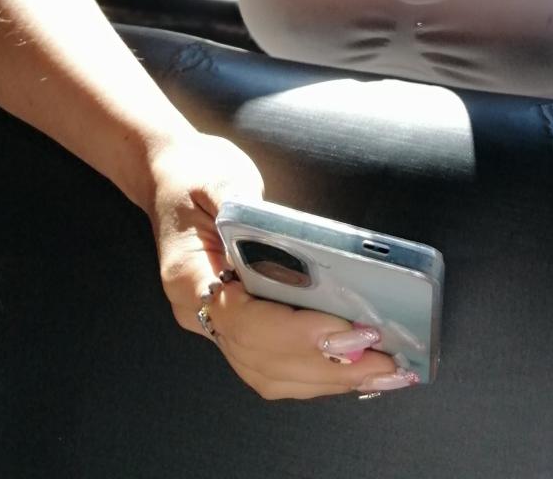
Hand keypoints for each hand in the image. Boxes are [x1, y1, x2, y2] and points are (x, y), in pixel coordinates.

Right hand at [147, 131, 413, 398]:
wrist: (168, 177)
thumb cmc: (193, 174)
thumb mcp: (217, 175)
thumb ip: (244, 201)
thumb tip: (288, 232)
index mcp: (188, 277)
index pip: (245, 321)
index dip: (299, 332)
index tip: (349, 331)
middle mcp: (198, 311)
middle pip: (263, 359)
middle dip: (327, 364)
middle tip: (384, 361)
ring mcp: (214, 324)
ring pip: (270, 373)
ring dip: (327, 378)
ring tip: (382, 372)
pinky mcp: (237, 325)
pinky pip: (274, 364)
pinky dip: (315, 372)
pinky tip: (355, 369)